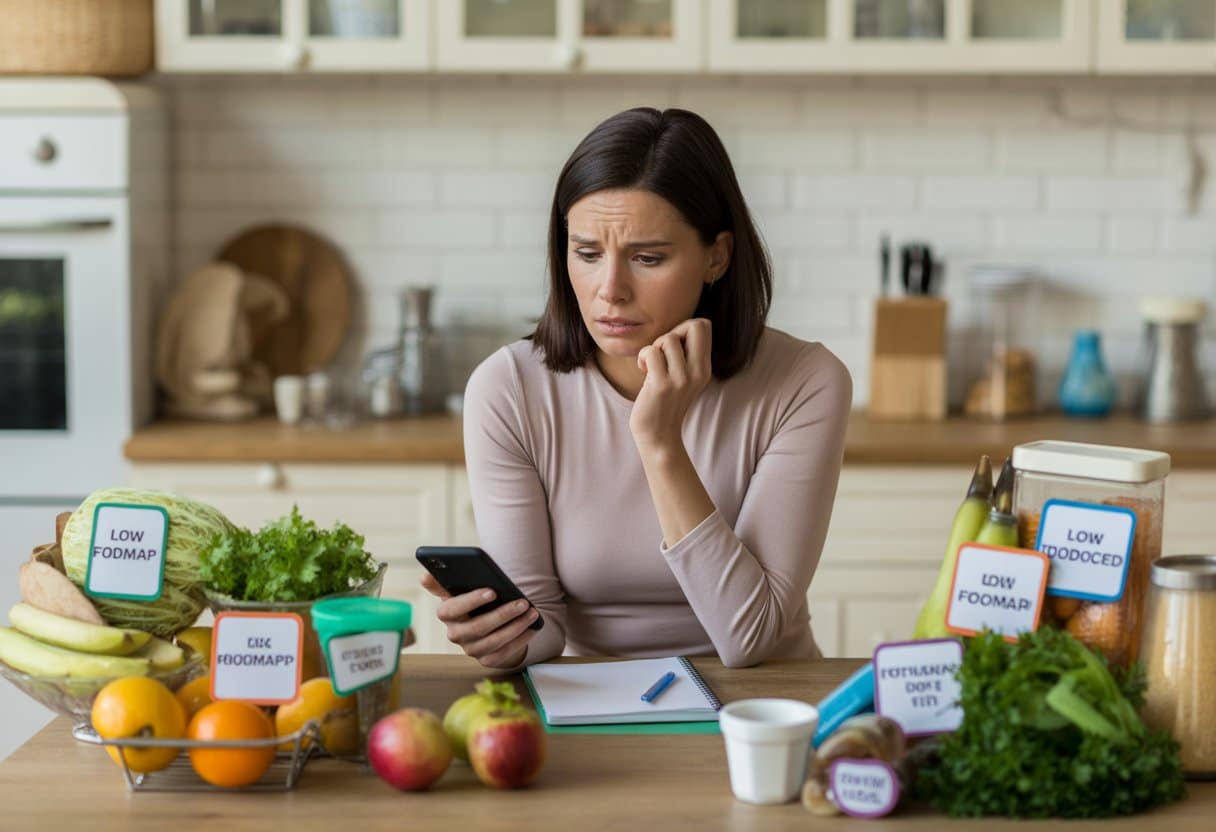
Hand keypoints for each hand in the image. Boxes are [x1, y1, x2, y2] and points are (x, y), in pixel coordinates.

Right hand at [420, 572, 538, 668]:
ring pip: (494, 641)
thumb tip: (423, 577)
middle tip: (522, 602)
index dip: (471, 601)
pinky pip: (505, 652)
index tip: (492, 591)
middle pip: (478, 627)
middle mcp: (455, 634)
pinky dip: (521, 639)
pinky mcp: (487, 660)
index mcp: (446, 613)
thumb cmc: (471, 600)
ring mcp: (471, 649)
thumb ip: (441, 582)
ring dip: (516, 626)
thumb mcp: (457, 589)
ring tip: (532, 612)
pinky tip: (532, 627)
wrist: (484, 621)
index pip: (453, 608)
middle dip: (503, 614)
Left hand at [629, 318, 712, 451]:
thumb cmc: (664, 402)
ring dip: (654, 347)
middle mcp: (698, 372)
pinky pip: (651, 352)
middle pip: (695, 325)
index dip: (684, 328)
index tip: (673, 347)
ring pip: (668, 338)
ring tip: (652, 365)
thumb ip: (686, 355)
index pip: (704, 325)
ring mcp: (681, 379)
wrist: (658, 435)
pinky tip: (644, 370)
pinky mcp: (661, 385)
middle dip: (674, 331)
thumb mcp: (684, 377)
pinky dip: (643, 357)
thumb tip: (679, 327)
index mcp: (704, 368)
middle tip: (663, 352)